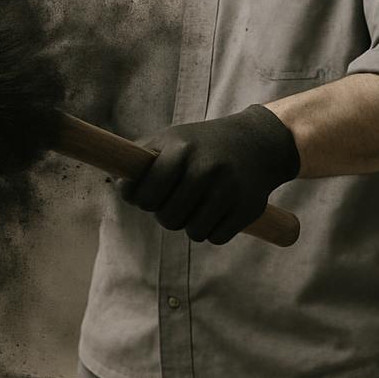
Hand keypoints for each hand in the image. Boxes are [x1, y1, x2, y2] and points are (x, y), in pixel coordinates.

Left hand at [120, 104, 299, 243]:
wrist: (258, 142)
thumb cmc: (203, 145)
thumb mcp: (172, 139)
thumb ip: (142, 160)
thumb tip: (120, 187)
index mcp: (181, 148)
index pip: (145, 193)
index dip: (139, 199)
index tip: (143, 196)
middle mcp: (206, 168)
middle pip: (167, 218)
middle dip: (165, 214)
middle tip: (174, 200)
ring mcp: (228, 189)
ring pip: (192, 232)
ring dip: (189, 225)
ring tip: (196, 205)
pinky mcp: (248, 209)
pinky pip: (216, 238)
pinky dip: (212, 231)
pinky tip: (216, 212)